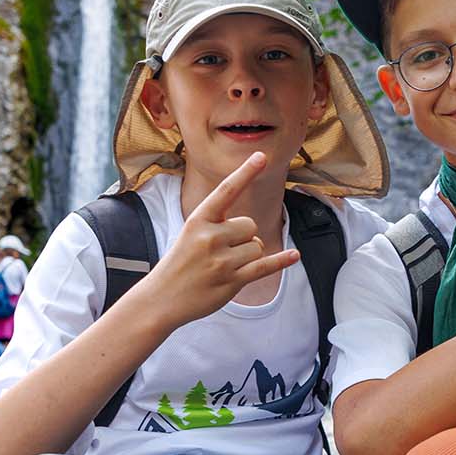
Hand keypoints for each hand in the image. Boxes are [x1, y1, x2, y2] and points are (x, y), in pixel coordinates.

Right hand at [133, 152, 300, 328]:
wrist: (162, 298)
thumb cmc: (180, 264)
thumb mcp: (190, 234)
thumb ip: (217, 225)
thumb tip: (250, 229)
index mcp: (199, 220)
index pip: (226, 191)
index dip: (245, 173)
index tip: (262, 156)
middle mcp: (210, 237)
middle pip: (250, 225)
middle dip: (243, 237)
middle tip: (221, 252)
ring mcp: (222, 260)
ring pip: (257, 246)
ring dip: (247, 256)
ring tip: (223, 266)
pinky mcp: (232, 281)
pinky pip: (264, 266)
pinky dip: (281, 261)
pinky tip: (294, 255)